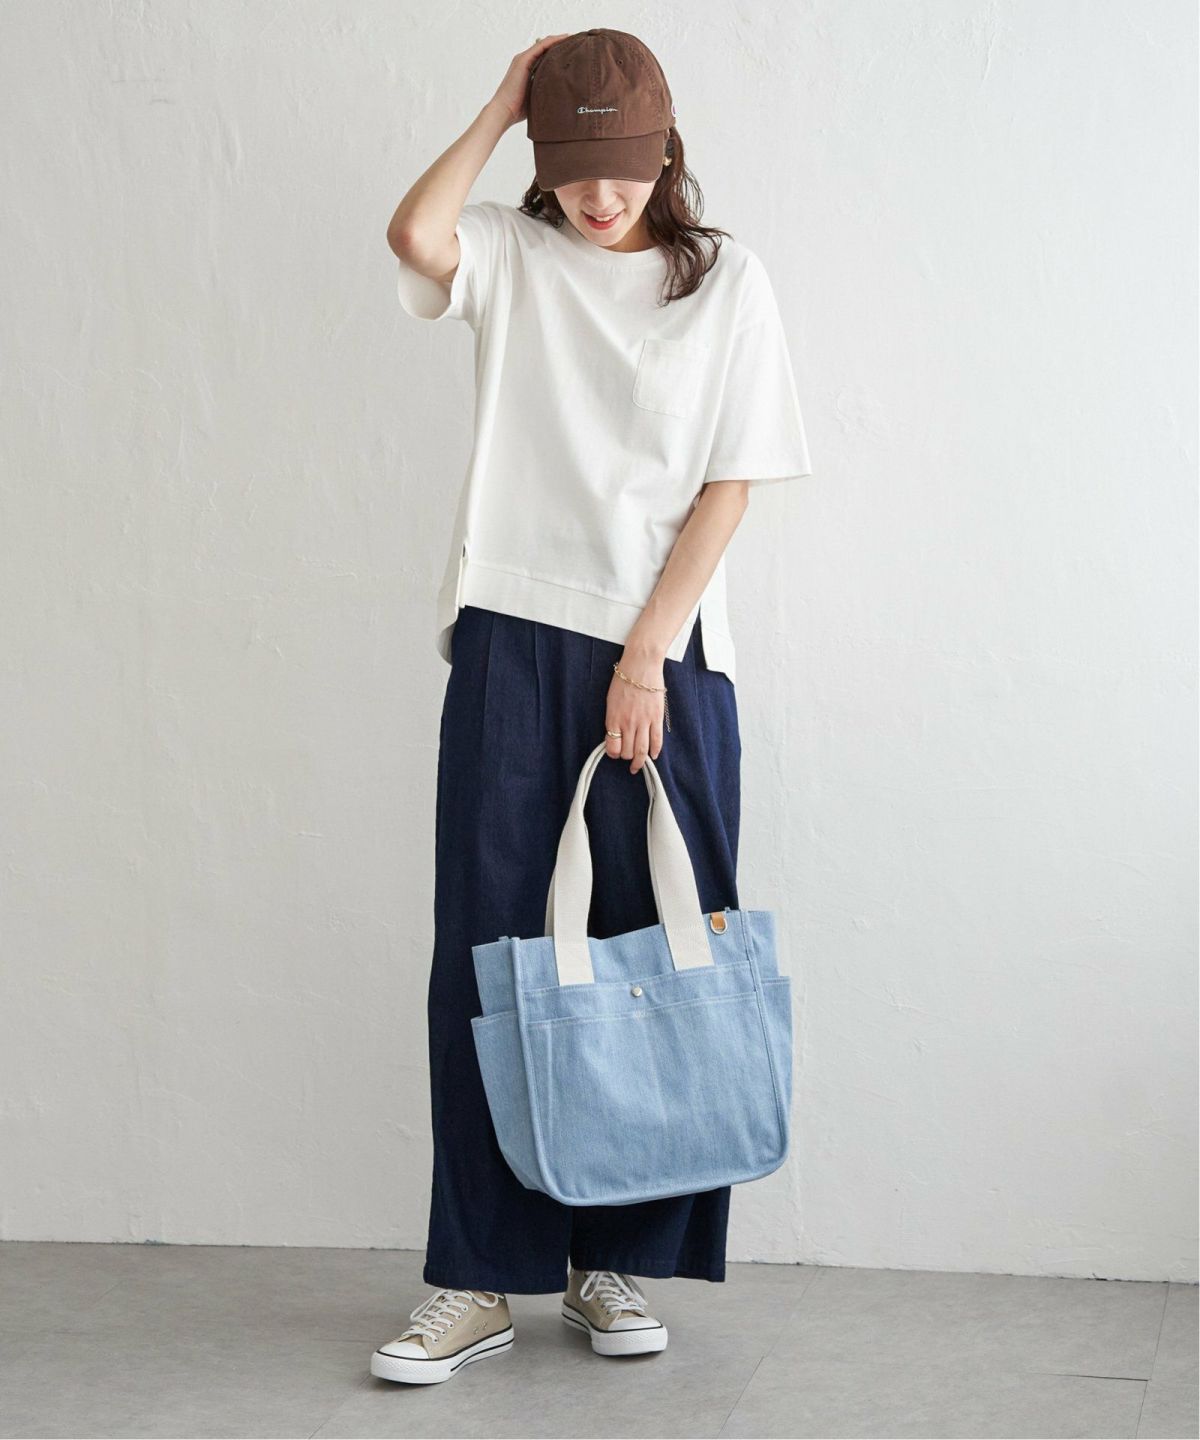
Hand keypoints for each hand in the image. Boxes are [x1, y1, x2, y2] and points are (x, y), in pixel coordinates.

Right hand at [490, 34, 572, 127]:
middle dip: (560, 44)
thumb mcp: (537, 96)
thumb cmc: (518, 110)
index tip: (573, 52)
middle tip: (577, 43)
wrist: (504, 112)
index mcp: (528, 69)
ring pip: (544, 44)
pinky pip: (541, 45)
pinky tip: (565, 38)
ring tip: (574, 38)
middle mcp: (525, 61)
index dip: (558, 51)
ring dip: (559, 40)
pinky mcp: (523, 60)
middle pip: (545, 48)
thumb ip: (545, 90)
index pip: (545, 55)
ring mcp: (523, 59)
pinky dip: (553, 41)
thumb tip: (562, 94)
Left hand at [606, 658, 665, 773]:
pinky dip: (655, 751)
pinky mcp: (657, 718)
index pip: (612, 747)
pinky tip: (653, 756)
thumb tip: (615, 735)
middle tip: (627, 757)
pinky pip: (657, 740)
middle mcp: (628, 723)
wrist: (641, 665)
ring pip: (642, 750)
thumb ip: (613, 719)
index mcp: (614, 718)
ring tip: (638, 766)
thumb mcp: (611, 701)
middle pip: (627, 751)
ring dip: (639, 761)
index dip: (613, 754)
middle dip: (626, 757)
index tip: (615, 753)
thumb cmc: (624, 680)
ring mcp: (644, 721)